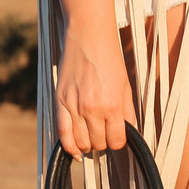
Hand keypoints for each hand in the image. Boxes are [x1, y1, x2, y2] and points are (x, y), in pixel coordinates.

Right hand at [55, 27, 136, 156]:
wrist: (89, 37)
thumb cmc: (110, 59)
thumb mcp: (126, 86)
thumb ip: (127, 113)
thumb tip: (128, 133)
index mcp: (112, 106)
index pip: (116, 141)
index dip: (118, 141)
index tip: (117, 136)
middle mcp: (92, 109)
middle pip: (98, 143)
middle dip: (103, 141)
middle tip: (104, 132)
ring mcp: (74, 107)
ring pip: (81, 142)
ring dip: (88, 144)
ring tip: (91, 136)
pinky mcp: (60, 102)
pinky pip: (63, 134)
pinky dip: (69, 147)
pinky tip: (75, 151)